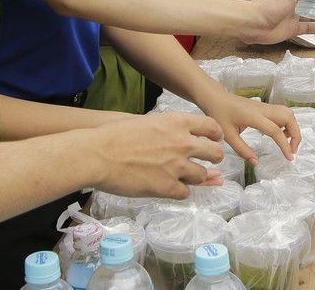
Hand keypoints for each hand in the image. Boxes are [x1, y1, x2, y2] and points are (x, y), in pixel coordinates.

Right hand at [85, 112, 224, 198]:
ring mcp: (177, 166)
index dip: (215, 135)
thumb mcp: (146, 122)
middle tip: (209, 162)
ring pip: (202, 175)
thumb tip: (177, 135)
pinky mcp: (167, 187)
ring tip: (187, 177)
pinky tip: (171, 188)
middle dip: (214, 158)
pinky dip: (180, 191)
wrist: (98, 154)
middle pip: (215, 152)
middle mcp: (182, 143)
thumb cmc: (115, 135)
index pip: (211, 126)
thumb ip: (166, 129)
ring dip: (197, 177)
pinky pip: (185, 192)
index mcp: (177, 122)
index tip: (213, 140)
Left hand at [195, 89, 301, 162]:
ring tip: (286, 143)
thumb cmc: (219, 115)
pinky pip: (282, 113)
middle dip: (296, 134)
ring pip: (288, 113)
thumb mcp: (228, 136)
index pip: (276, 130)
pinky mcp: (264, 107)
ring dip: (293, 128)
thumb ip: (242, 150)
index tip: (289, 158)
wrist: (215, 97)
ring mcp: (265, 106)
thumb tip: (256, 163)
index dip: (285, 145)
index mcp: (254, 117)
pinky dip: (287, 123)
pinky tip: (279, 134)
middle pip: (289, 117)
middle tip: (291, 150)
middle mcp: (263, 109)